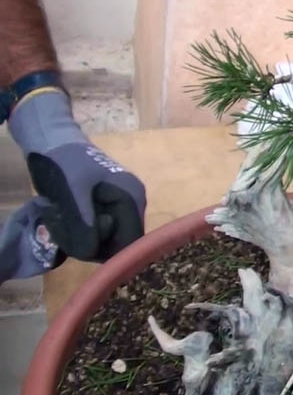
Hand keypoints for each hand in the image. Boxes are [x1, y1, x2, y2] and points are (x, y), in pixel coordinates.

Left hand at [9, 89, 145, 261]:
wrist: (55, 140)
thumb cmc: (65, 163)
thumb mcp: (72, 194)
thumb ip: (84, 224)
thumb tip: (92, 253)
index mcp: (132, 197)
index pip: (130, 241)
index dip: (105, 249)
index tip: (79, 242)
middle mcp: (134, 201)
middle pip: (120, 240)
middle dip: (92, 242)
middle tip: (65, 230)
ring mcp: (124, 202)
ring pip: (110, 235)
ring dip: (85, 236)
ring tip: (63, 221)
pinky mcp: (112, 203)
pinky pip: (104, 226)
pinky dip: (85, 228)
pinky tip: (69, 217)